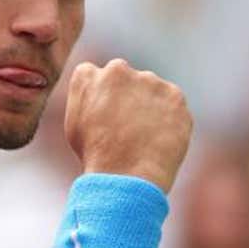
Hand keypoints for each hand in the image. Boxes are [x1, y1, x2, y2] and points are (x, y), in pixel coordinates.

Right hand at [64, 59, 192, 192]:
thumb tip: (97, 88)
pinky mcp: (174, 96)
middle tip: (128, 128)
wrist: (126, 177)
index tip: (107, 117)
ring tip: (144, 138)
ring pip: (152, 90)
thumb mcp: (74, 124)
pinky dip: (170, 119)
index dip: (104, 98)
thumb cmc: (96, 156)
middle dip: (129, 97)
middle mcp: (118, 70)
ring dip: (150, 106)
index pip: (98, 76)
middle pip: (127, 79)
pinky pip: (173, 104)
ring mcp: (149, 81)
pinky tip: (159, 139)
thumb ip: (85, 96)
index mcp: (88, 75)